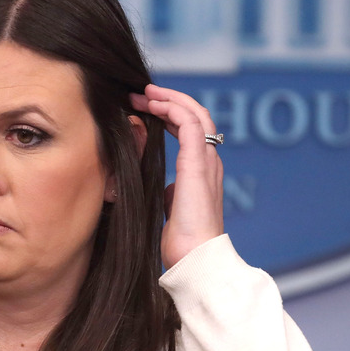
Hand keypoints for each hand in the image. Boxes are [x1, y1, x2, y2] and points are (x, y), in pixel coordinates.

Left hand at [131, 84, 223, 268]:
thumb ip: (171, 191)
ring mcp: (206, 160)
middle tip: (141, 94)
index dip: (168, 115)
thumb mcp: (172, 207)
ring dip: (168, 98)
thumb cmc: (182, 241)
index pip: (191, 130)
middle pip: (196, 115)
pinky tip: (153, 105)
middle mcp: (209, 161)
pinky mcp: (198, 162)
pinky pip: (190, 122)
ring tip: (144, 93)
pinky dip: (172, 108)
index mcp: (202, 170)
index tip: (143, 109)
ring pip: (195, 113)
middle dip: (168, 100)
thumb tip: (164, 185)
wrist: (194, 257)